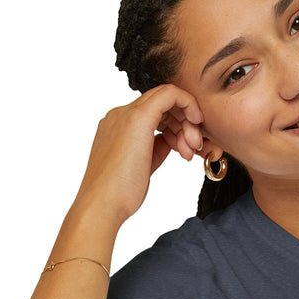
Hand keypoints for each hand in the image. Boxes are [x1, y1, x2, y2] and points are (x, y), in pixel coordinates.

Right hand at [71, 84, 204, 227]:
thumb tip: (172, 141)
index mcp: (118, 126)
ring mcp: (126, 114)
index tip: (186, 147)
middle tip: (193, 148)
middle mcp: (120, 115)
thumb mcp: (143, 165)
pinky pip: (170, 94)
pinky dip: (188, 105)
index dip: (176, 126)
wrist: (103, 204)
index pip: (154, 113)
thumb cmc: (120, 194)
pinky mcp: (138, 118)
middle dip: (184, 123)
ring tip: (190, 151)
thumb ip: (156, 148)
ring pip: (167, 98)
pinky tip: (196, 123)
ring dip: (187, 122)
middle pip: (162, 104)